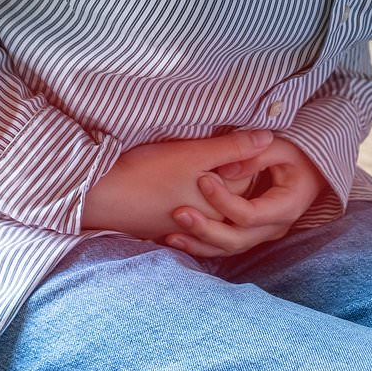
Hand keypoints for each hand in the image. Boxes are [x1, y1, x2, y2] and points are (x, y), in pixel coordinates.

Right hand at [80, 129, 271, 240]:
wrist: (101, 198)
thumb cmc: (147, 173)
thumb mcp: (194, 153)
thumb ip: (233, 147)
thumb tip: (270, 139)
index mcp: (222, 205)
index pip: (250, 182)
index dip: (249, 159)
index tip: (240, 142)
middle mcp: (210, 224)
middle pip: (234, 198)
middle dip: (236, 178)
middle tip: (224, 154)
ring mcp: (188, 231)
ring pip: (214, 210)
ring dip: (214, 195)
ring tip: (202, 170)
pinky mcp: (168, 231)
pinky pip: (193, 221)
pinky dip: (195, 208)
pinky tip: (182, 189)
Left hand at [162, 136, 329, 256]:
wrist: (310, 172)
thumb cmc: (296, 156)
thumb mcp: (282, 148)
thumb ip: (255, 156)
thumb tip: (226, 169)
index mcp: (284, 208)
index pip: (249, 214)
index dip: (224, 199)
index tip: (202, 179)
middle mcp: (274, 228)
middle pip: (236, 239)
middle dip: (205, 229)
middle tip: (179, 212)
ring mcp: (261, 235)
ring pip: (227, 249)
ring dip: (199, 243)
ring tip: (170, 235)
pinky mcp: (249, 235)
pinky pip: (223, 248)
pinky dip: (200, 245)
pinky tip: (175, 239)